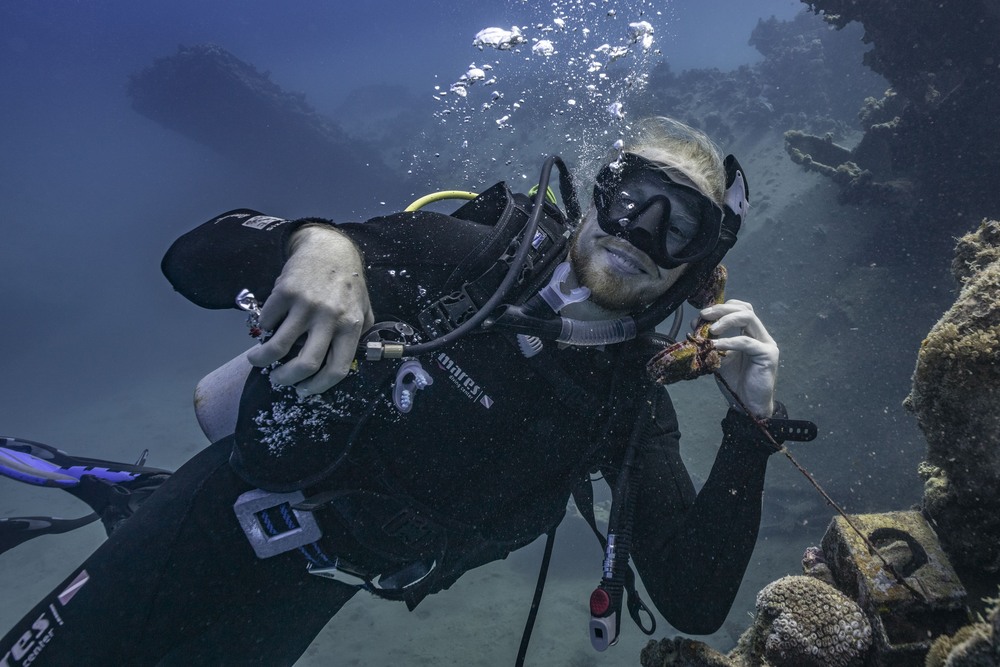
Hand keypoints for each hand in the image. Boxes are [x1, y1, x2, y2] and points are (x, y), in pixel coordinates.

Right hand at [246, 225, 373, 394]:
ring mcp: (306, 305)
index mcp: (351, 326)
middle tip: (279, 380)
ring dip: (262, 359)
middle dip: (287, 379)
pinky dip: (264, 328)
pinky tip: (268, 326)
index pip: (337, 370)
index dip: (318, 387)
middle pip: (305, 364)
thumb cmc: (348, 284)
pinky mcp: (285, 293)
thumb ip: (357, 337)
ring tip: (258, 360)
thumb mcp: (363, 310)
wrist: (329, 249)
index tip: (305, 390)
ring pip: (277, 347)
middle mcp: (330, 318)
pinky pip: (267, 322)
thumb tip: (342, 364)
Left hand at [698, 300, 777, 417]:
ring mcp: (766, 343)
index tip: (702, 314)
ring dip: (726, 320)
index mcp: (751, 334)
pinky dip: (728, 341)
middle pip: (744, 309)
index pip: (740, 309)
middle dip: (722, 309)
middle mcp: (761, 335)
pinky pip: (746, 342)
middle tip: (704, 314)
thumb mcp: (719, 357)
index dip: (721, 308)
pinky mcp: (767, 355)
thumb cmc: (735, 382)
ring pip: (748, 318)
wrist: (747, 405)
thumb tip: (694, 325)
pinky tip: (715, 345)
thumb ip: (711, 341)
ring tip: (711, 329)